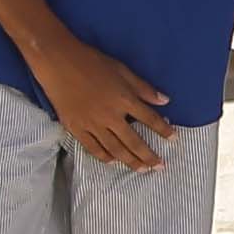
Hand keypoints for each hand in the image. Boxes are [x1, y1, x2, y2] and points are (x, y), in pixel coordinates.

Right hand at [32, 39, 175, 171]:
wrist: (58, 63)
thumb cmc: (92, 63)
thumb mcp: (123, 71)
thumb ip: (144, 88)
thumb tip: (165, 101)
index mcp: (125, 100)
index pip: (150, 119)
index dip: (164, 131)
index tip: (174, 139)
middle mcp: (110, 116)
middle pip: (134, 141)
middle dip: (149, 156)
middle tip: (160, 167)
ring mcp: (92, 124)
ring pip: (115, 149)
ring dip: (130, 161)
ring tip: (142, 170)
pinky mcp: (75, 128)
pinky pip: (92, 147)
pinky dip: (104, 156)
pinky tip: (113, 162)